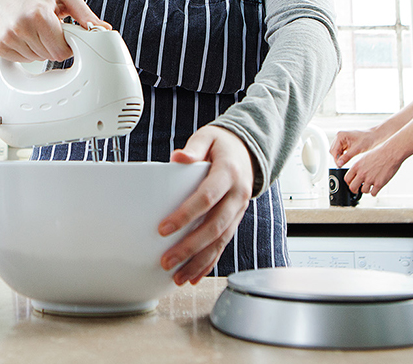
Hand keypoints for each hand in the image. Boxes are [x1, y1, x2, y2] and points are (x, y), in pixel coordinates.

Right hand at [0, 0, 109, 61]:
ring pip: (36, 59)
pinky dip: (26, 51)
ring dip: (40, 48)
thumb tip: (104, 29)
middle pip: (49, 56)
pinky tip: (25, 35)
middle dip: (54, 45)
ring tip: (36, 30)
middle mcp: (20, 27)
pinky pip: (22, 60)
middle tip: (49, 29)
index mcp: (39, 15)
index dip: (67, 45)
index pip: (61, 51)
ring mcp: (7, 38)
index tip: (65, 35)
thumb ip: (85, 14)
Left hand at [158, 126, 253, 285]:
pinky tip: (194, 276)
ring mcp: (239, 209)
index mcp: (229, 173)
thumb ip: (194, 147)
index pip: (207, 198)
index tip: (164, 228)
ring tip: (177, 276)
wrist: (248, 150)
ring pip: (221, 241)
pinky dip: (210, 262)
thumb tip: (178, 158)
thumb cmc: (222, 144)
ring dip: (199, 261)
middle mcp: (238, 194)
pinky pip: (224, 244)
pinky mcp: (236, 219)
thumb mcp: (209, 136)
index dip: (186, 215)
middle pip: (214, 226)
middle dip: (190, 246)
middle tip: (166, 259)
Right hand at [329, 129, 376, 167]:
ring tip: (346, 161)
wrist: (374, 136)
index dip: (336, 159)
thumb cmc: (367, 139)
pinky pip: (340, 151)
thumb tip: (339, 163)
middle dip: (338, 158)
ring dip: (340, 157)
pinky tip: (347, 158)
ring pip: (336, 151)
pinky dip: (343, 155)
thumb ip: (347, 156)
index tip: (339, 166)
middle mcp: (339, 136)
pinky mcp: (345, 143)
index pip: (334, 150)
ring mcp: (341, 139)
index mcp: (341, 135)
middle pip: (333, 151)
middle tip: (343, 165)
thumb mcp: (357, 149)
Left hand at [343, 141, 402, 196]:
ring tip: (370, 186)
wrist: (391, 153)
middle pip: (352, 187)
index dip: (349, 182)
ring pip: (363, 191)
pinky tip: (376, 188)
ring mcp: (370, 179)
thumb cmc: (379, 153)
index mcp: (356, 166)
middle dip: (355, 190)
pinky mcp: (379, 184)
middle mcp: (361, 173)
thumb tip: (356, 174)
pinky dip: (374, 192)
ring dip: (366, 190)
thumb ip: (359, 167)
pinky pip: (373, 194)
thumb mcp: (364, 158)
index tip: (352, 183)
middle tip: (358, 189)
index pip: (347, 179)